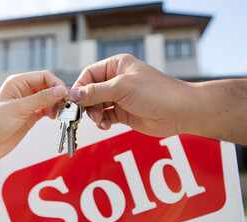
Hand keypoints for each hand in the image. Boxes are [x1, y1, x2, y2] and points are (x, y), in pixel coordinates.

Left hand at [0, 70, 65, 162]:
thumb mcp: (19, 108)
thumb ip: (41, 99)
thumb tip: (60, 90)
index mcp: (17, 82)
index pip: (43, 76)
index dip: (56, 84)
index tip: (64, 94)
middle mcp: (23, 90)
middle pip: (48, 87)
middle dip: (58, 95)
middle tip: (65, 105)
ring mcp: (27, 103)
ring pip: (49, 99)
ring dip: (56, 104)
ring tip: (58, 113)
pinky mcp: (30, 115)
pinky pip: (46, 109)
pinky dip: (53, 112)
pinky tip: (54, 117)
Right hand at [68, 54, 192, 136]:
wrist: (181, 112)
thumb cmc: (157, 92)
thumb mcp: (122, 88)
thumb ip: (95, 92)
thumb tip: (72, 95)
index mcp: (117, 66)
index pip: (89, 74)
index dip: (79, 87)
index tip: (72, 100)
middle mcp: (117, 81)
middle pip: (91, 91)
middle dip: (86, 103)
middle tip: (85, 113)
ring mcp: (120, 97)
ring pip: (96, 105)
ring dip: (94, 114)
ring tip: (98, 120)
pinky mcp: (124, 113)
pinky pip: (105, 116)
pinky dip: (102, 122)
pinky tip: (105, 125)